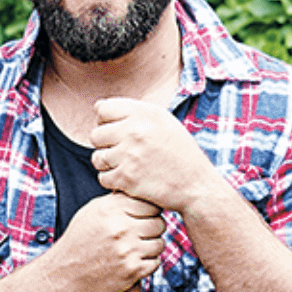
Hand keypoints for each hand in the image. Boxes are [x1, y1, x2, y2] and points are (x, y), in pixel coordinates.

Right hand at [48, 191, 164, 291]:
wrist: (64, 274)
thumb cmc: (79, 242)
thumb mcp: (92, 212)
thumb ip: (116, 201)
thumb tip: (138, 191)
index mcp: (111, 210)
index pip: (150, 204)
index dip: (150, 211)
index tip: (144, 218)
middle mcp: (120, 228)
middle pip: (158, 223)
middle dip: (153, 229)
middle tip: (141, 234)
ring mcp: (127, 250)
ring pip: (159, 243)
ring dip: (151, 247)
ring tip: (136, 248)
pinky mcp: (132, 271)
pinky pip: (156, 262)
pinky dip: (148, 263)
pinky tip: (134, 261)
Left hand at [90, 98, 220, 213]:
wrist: (196, 184)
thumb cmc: (179, 153)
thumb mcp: (164, 121)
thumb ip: (133, 112)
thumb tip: (97, 107)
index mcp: (144, 113)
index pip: (102, 109)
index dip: (106, 122)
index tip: (117, 132)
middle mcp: (135, 130)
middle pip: (95, 135)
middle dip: (105, 145)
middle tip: (121, 153)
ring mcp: (129, 155)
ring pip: (97, 158)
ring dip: (107, 164)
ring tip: (125, 166)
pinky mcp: (127, 178)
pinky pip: (103, 178)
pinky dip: (113, 181)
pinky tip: (127, 179)